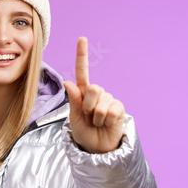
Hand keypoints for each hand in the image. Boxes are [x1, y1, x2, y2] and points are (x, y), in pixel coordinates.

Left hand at [62, 37, 125, 153]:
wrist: (96, 148)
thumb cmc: (84, 132)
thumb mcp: (74, 117)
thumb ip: (74, 100)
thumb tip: (68, 82)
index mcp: (83, 93)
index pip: (83, 72)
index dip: (82, 55)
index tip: (82, 39)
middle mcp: (97, 93)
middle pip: (93, 88)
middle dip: (88, 106)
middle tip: (89, 117)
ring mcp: (109, 100)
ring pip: (100, 102)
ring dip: (96, 117)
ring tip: (97, 123)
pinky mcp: (118, 108)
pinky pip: (110, 110)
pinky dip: (105, 120)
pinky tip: (106, 124)